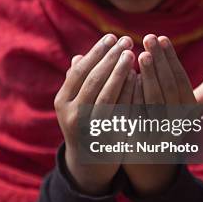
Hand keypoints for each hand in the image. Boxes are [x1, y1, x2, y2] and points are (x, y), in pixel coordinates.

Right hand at [54, 34, 134, 194]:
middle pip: (94, 80)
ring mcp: (90, 128)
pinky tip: (139, 78)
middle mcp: (72, 115)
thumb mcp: (74, 104)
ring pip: (107, 95)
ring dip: (121, 73)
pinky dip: (130, 93)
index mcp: (62, 102)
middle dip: (111, 58)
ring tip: (133, 54)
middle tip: (126, 41)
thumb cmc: (84, 124)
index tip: (111, 37)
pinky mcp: (107, 138)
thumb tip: (79, 56)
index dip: (96, 52)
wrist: (89, 164)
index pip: (80, 71)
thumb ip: (77, 82)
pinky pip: (121, 111)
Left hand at [123, 34, 202, 195]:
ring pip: (150, 102)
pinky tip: (122, 74)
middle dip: (158, 62)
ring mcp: (156, 137)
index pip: (181, 83)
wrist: (148, 163)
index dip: (172, 60)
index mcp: (187, 117)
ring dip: (144, 75)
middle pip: (167, 91)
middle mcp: (175, 129)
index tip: (162, 38)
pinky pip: (132, 113)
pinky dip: (128, 93)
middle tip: (147, 38)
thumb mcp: (189, 111)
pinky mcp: (135, 141)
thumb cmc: (169, 124)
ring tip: (134, 52)